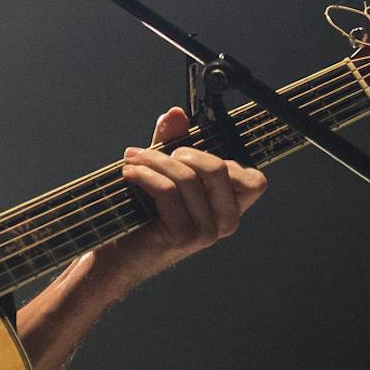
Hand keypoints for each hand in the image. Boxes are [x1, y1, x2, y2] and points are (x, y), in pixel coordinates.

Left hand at [99, 107, 267, 290]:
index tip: (182, 154)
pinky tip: (129, 174)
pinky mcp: (183, 236)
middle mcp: (225, 222)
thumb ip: (172, 143)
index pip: (254, 180)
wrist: (115, 256)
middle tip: (152, 155)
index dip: (219, 157)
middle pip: (219, 169)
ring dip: (153, 161)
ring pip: (188, 177)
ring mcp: (207, 232)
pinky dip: (145, 176)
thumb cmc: (140, 213)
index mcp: (229, 208)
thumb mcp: (161, 172)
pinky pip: (169, 191)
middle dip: (182, 152)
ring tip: (132, 161)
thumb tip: (176, 113)